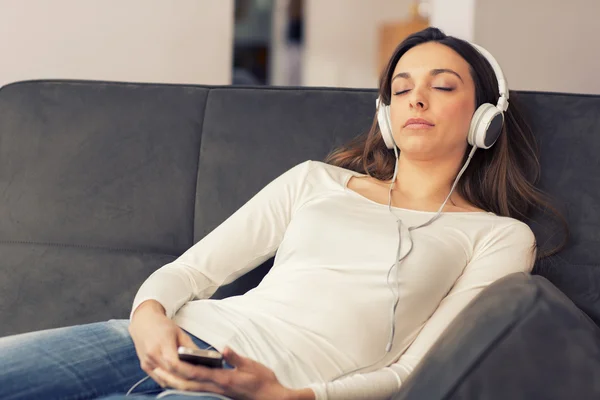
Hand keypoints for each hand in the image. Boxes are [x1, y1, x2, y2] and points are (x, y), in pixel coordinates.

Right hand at [128, 300, 199, 386]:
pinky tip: (182, 379)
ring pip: (166, 380)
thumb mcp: (179, 332)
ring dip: (180, 382)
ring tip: (194, 381)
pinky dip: (171, 381)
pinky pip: (160, 380)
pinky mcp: (145, 367)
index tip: (200, 373)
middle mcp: (152, 355)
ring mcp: (147, 363)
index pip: (175, 364)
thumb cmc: (163, 325)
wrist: (143, 322)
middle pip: (171, 374)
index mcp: (161, 344)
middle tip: (201, 380)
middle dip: (187, 379)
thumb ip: (190, 347)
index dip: (188, 371)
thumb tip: (203, 360)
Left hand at [154, 347, 314, 399]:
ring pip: (190, 389)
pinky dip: (185, 385)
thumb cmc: (263, 381)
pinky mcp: (219, 394)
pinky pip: (197, 390)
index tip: (169, 360)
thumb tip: (223, 349)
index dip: (182, 367)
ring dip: (173, 382)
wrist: (271, 398)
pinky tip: (178, 380)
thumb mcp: (251, 366)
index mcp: (224, 379)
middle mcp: (217, 388)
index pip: (198, 373)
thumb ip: (235, 358)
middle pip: (188, 384)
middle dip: (170, 377)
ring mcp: (217, 393)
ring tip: (160, 373)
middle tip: (156, 368)